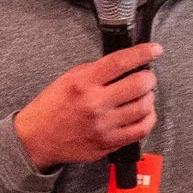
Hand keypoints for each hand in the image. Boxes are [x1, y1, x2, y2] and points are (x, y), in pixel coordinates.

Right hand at [14, 40, 162, 169]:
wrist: (37, 138)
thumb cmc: (52, 107)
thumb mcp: (68, 79)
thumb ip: (96, 71)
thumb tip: (125, 65)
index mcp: (83, 83)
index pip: (120, 62)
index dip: (143, 53)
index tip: (155, 50)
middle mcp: (94, 104)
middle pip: (139, 85)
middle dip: (149, 77)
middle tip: (147, 76)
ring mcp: (103, 126)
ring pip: (144, 108)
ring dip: (149, 97)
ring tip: (143, 95)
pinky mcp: (108, 143)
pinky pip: (140, 130)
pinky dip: (148, 118)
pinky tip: (144, 113)